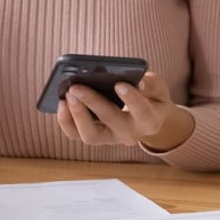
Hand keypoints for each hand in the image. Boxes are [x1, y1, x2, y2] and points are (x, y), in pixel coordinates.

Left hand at [56, 71, 194, 151]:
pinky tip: (62, 101)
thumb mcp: (157, 87)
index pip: (143, 113)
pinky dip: (66, 120)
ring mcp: (110, 138)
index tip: (119, 84)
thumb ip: (150, 83)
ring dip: (77, 114)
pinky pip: (75, 134)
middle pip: (112, 122)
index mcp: (150, 120)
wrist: (145, 116)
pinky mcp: (94, 137)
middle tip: (76, 86)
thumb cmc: (150, 96)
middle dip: (93, 103)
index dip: (132, 99)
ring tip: (67, 94)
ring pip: (91, 135)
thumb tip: (137, 82)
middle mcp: (130, 133)